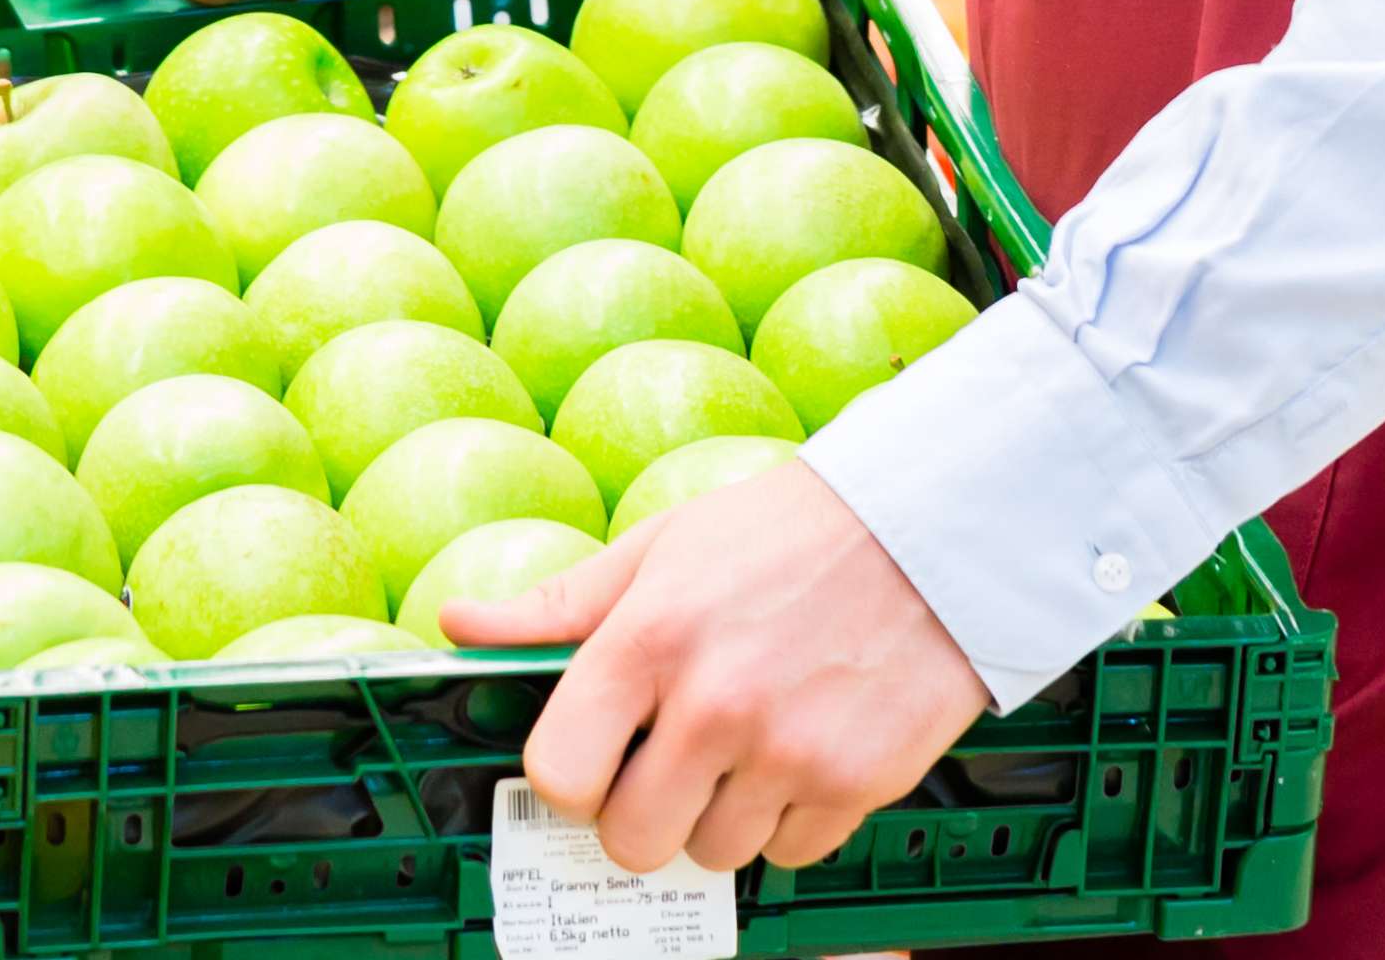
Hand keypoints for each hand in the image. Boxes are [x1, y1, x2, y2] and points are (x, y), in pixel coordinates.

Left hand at [445, 461, 988, 874]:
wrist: (924, 529)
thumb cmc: (780, 534)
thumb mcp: (658, 548)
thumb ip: (558, 606)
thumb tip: (460, 626)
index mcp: (649, 639)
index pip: (560, 773)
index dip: (569, 778)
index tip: (592, 760)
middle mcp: (714, 704)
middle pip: (632, 840)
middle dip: (642, 812)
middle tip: (669, 764)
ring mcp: (789, 751)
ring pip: (715, 854)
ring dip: (721, 816)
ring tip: (746, 744)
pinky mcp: (858, 782)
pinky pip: (793, 852)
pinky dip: (791, 820)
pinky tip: (802, 750)